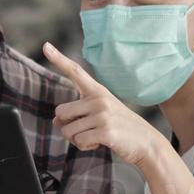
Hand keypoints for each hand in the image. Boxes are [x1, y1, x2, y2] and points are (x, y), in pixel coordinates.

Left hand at [43, 42, 165, 170]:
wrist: (147, 143)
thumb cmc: (120, 127)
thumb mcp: (100, 114)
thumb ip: (78, 114)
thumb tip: (56, 122)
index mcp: (97, 91)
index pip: (75, 71)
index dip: (58, 59)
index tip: (46, 46)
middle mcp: (99, 99)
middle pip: (60, 112)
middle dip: (68, 126)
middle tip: (86, 129)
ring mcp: (103, 114)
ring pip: (67, 130)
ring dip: (77, 139)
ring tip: (96, 137)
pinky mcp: (106, 131)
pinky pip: (79, 142)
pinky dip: (85, 147)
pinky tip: (100, 143)